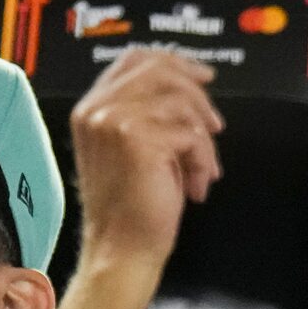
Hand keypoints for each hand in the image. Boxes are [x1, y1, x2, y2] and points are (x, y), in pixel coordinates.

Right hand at [66, 49, 224, 266]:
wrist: (122, 249)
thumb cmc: (133, 207)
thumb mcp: (136, 148)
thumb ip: (149, 114)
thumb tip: (191, 86)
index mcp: (92, 108)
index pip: (134, 59)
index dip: (174, 61)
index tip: (203, 75)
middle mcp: (97, 109)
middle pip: (160, 71)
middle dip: (197, 96)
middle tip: (215, 125)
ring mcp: (113, 121)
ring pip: (181, 102)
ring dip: (203, 138)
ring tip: (203, 169)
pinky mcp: (137, 140)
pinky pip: (191, 134)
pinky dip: (203, 160)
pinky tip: (196, 186)